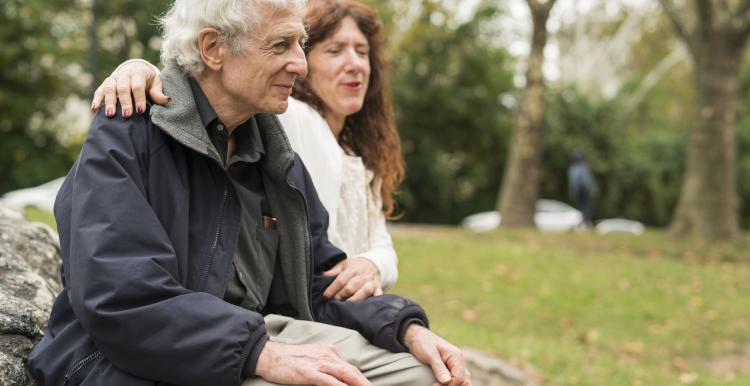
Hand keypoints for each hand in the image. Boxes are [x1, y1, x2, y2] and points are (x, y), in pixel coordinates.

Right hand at [91, 60, 168, 118]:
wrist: (135, 68)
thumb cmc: (147, 80)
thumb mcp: (156, 83)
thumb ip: (158, 92)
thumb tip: (167, 100)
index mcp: (138, 74)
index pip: (137, 86)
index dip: (139, 98)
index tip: (141, 111)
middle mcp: (124, 75)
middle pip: (122, 87)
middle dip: (125, 102)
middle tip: (127, 115)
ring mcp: (113, 79)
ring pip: (109, 88)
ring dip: (109, 101)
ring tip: (110, 114)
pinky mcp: (105, 83)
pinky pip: (99, 90)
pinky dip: (97, 99)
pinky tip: (95, 108)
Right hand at [255, 341, 371, 385]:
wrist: (268, 355)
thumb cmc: (288, 360)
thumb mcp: (311, 358)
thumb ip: (325, 365)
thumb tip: (338, 377)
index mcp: (328, 351)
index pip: (350, 367)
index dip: (362, 379)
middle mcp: (327, 354)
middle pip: (352, 371)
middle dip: (365, 383)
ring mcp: (318, 363)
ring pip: (345, 375)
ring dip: (359, 385)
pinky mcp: (309, 373)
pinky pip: (329, 382)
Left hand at [323, 258, 382, 300]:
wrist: (372, 264)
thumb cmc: (354, 267)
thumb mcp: (343, 264)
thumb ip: (333, 271)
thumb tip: (322, 275)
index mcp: (352, 269)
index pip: (341, 280)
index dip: (332, 289)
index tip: (325, 296)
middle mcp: (362, 276)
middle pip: (351, 287)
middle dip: (341, 295)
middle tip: (333, 301)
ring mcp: (371, 282)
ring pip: (365, 291)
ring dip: (355, 299)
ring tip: (347, 306)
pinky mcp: (377, 288)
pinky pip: (378, 295)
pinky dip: (374, 300)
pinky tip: (367, 306)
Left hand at [403, 325, 470, 385]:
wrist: (418, 336)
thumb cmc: (423, 343)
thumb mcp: (429, 354)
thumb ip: (438, 367)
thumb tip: (447, 381)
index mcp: (456, 356)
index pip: (458, 377)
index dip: (448, 385)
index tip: (434, 385)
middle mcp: (459, 360)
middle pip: (464, 381)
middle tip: (436, 385)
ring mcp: (457, 364)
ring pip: (464, 381)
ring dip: (455, 385)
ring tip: (440, 385)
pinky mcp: (453, 367)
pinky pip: (459, 378)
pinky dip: (455, 383)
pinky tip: (445, 385)